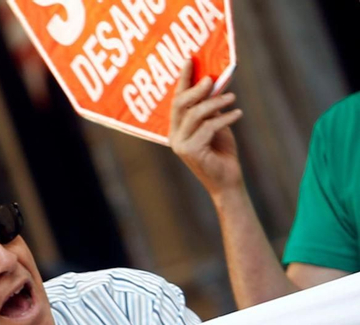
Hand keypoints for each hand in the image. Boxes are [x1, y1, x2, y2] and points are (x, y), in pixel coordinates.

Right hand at [169, 59, 243, 197]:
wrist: (226, 179)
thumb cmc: (221, 151)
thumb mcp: (216, 124)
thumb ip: (211, 108)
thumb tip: (215, 82)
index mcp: (177, 127)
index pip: (177, 99)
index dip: (183, 79)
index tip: (190, 59)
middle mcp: (174, 135)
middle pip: (180, 104)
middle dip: (196, 89)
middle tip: (212, 79)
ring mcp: (180, 144)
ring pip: (195, 115)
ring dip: (215, 102)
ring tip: (232, 97)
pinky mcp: (191, 152)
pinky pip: (208, 128)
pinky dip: (225, 118)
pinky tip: (237, 114)